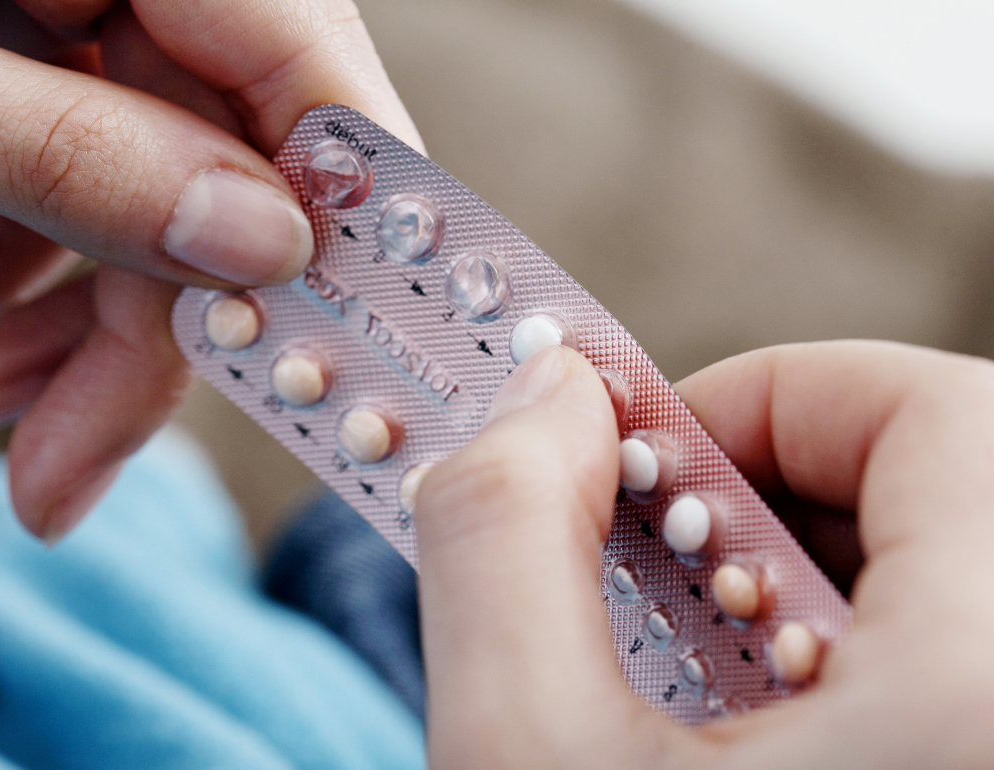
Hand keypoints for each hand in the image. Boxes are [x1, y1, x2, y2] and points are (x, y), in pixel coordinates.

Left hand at [0, 0, 420, 539]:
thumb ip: (73, 155)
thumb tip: (262, 253)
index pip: (319, 96)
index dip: (341, 248)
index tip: (322, 384)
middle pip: (232, 176)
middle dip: (155, 336)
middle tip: (71, 468)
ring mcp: (96, 13)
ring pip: (153, 193)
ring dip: (82, 315)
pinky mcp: (39, 48)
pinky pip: (76, 166)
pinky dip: (19, 253)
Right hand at [415, 341, 993, 768]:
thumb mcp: (525, 757)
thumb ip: (508, 536)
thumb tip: (547, 397)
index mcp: (981, 695)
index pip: (941, 414)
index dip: (778, 397)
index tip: (659, 460)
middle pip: (957, 487)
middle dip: (781, 494)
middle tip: (667, 566)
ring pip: (964, 575)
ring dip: (820, 582)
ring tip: (708, 666)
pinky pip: (970, 662)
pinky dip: (867, 657)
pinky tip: (764, 730)